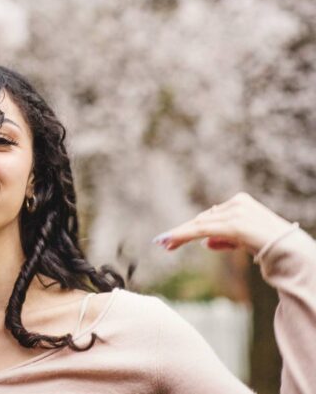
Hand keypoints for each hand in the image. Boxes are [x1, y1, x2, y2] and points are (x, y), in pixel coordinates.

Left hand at [152, 192, 294, 255]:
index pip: (211, 216)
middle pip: (202, 219)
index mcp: (241, 202)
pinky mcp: (233, 225)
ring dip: (179, 235)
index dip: (191, 227)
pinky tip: (169, 241)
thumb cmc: (271, 246)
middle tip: (162, 242)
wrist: (292, 252)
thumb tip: (205, 242)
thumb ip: (225, 238)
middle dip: (182, 232)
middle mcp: (237, 203)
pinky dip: (183, 235)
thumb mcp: (244, 240)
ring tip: (163, 243)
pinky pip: (202, 230)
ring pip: (199, 225)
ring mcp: (235, 213)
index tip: (172, 236)